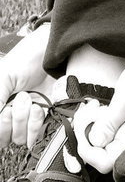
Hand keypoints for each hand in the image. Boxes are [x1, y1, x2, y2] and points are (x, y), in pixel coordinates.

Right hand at [0, 24, 56, 147]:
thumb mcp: (4, 76)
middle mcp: (9, 116)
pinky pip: (36, 135)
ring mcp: (26, 119)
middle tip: (22, 97)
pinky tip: (41, 106)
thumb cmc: (25, 60)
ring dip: (26, 119)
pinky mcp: (43, 119)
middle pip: (5, 138)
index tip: (6, 109)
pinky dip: (37, 123)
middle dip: (14, 119)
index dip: (2, 124)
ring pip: (20, 138)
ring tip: (32, 99)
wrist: (51, 54)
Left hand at [73, 58, 124, 173]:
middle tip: (86, 112)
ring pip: (100, 142)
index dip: (89, 150)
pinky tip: (98, 107)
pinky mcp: (123, 126)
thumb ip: (110, 121)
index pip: (105, 161)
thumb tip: (94, 141)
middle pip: (100, 153)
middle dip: (87, 133)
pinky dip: (96, 120)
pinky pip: (105, 131)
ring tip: (93, 106)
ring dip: (90, 125)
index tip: (83, 129)